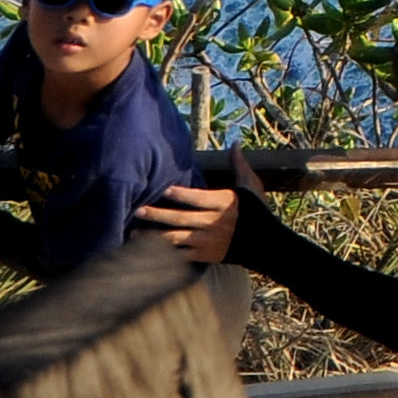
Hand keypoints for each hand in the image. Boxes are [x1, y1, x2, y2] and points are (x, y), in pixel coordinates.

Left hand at [138, 148, 255, 264]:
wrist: (263, 242)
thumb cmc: (255, 209)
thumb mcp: (250, 185)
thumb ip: (239, 164)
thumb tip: (235, 142)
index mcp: (221, 203)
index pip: (198, 198)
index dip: (182, 195)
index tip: (165, 190)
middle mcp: (211, 222)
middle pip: (181, 219)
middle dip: (158, 215)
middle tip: (139, 210)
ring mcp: (206, 241)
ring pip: (176, 238)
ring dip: (154, 236)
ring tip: (134, 232)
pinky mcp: (204, 255)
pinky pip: (181, 255)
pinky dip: (164, 253)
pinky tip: (148, 251)